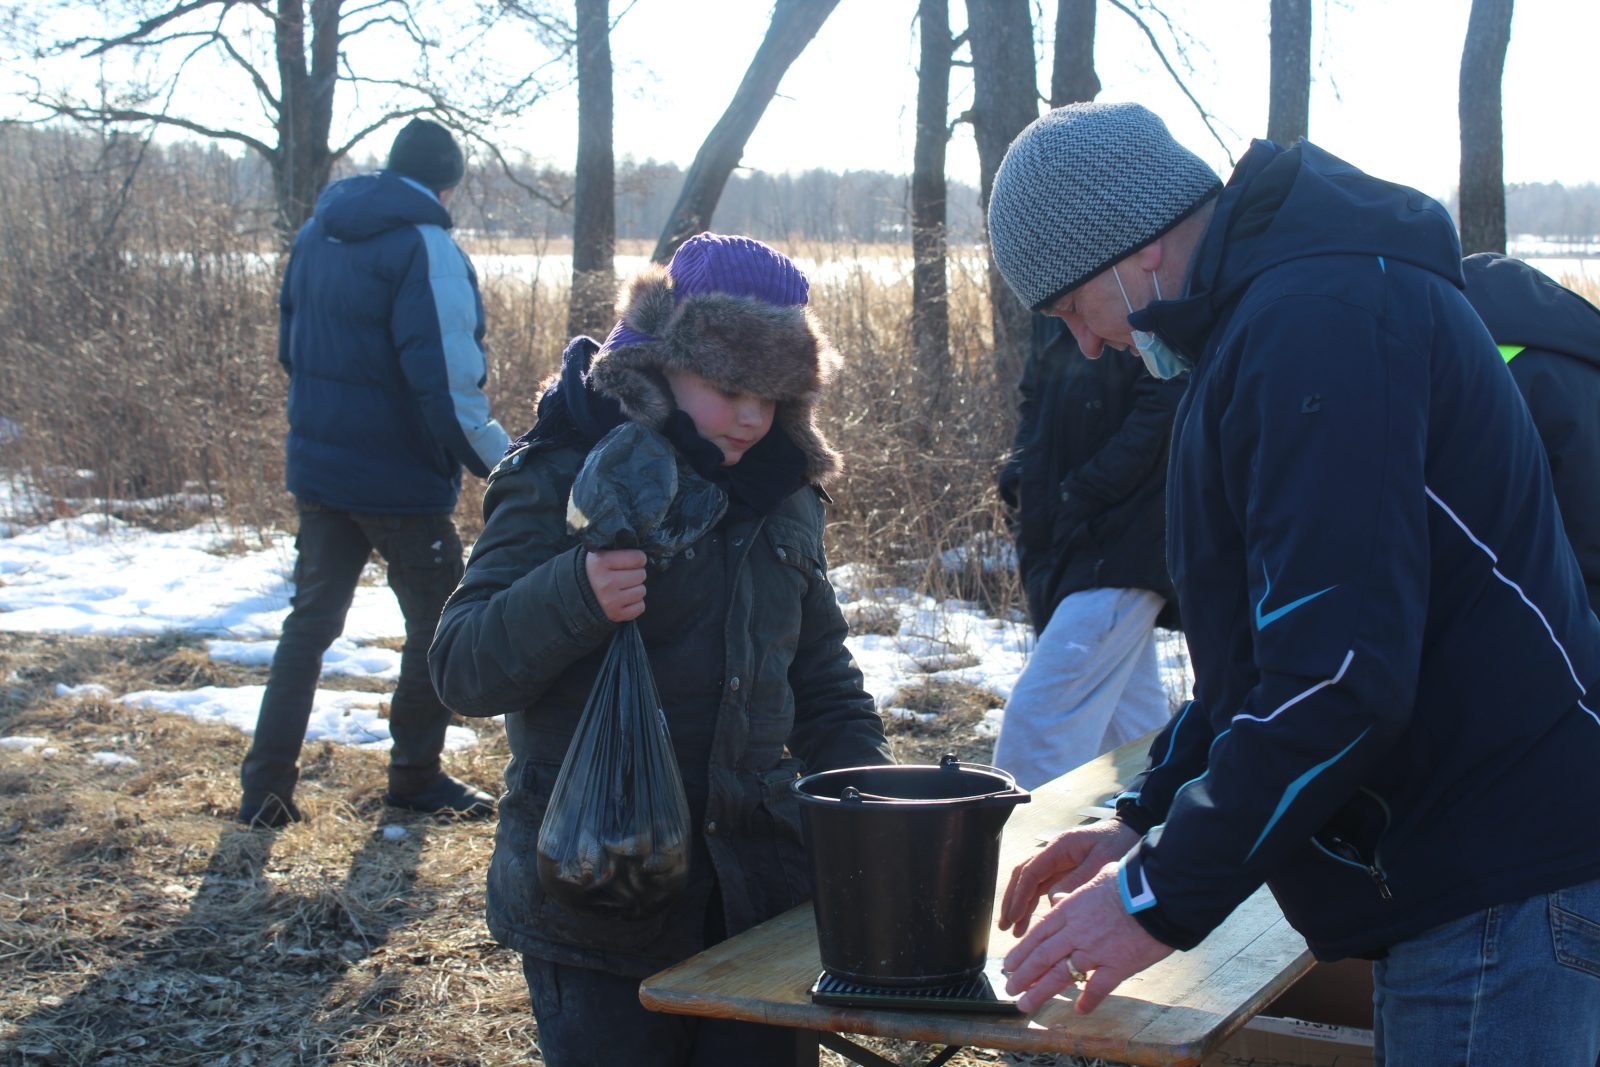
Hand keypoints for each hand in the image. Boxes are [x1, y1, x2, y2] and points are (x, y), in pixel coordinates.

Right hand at [585, 548, 647, 621]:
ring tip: (623, 587)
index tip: (631, 561)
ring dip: (635, 589)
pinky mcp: (615, 615)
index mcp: (600, 562)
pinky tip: (623, 599)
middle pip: (641, 575)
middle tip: (624, 575)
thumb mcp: (598, 554)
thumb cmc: (592, 571)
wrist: (573, 594)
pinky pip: (640, 607)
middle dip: (635, 574)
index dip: (637, 559)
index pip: (638, 558)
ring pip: (642, 591)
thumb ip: (618, 550)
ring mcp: (610, 601)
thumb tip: (643, 555)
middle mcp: (605, 582)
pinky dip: (635, 603)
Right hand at [1000, 818, 1138, 936]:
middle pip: (1023, 876)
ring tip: (1015, 930)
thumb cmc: (1121, 844)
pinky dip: (1035, 903)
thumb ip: (1076, 883)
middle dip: (1012, 901)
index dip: (1019, 895)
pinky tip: (1032, 921)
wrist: (1135, 832)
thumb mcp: (1100, 865)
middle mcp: (1054, 852)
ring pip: (1031, 883)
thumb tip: (1052, 903)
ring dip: (1021, 905)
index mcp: (1060, 846)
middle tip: (1005, 926)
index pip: (1030, 871)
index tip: (1013, 917)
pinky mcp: (1066, 871)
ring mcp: (1058, 861)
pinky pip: (1043, 887)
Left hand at [1002, 866, 1173, 1014]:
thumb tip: (1059, 897)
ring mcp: (1095, 951)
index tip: (1009, 965)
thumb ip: (1074, 893)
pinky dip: (1088, 1001)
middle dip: (1023, 975)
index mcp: (1069, 910)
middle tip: (1010, 989)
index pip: (1038, 934)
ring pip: (1060, 975)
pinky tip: (1079, 1011)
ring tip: (1025, 1004)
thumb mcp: (1094, 879)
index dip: (1021, 952)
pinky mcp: (1117, 966)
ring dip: (1040, 991)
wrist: (1157, 893)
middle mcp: (1076, 932)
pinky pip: (1098, 988)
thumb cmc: (1130, 882)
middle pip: (1042, 957)